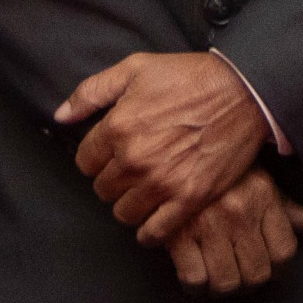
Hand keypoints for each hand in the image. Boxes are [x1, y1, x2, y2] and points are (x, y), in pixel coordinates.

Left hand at [57, 51, 268, 241]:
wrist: (242, 91)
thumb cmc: (188, 77)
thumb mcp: (134, 69)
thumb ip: (91, 93)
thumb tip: (61, 116)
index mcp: (118, 127)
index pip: (85, 162)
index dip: (95, 159)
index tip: (109, 156)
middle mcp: (135, 159)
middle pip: (103, 189)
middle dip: (112, 180)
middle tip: (128, 172)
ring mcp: (162, 182)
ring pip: (124, 213)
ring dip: (129, 204)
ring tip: (141, 192)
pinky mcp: (189, 199)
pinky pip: (155, 232)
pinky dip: (149, 232)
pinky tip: (152, 220)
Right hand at [164, 168, 302, 294]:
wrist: (168, 146)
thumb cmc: (217, 166)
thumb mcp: (257, 178)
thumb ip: (287, 207)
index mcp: (261, 197)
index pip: (284, 253)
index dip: (278, 269)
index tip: (267, 269)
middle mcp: (238, 212)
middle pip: (257, 274)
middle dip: (249, 282)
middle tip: (239, 274)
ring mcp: (207, 224)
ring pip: (226, 283)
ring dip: (222, 287)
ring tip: (216, 276)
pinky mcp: (175, 233)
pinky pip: (194, 279)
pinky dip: (195, 285)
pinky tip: (194, 273)